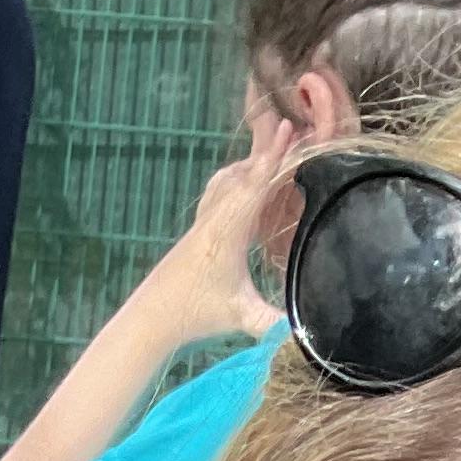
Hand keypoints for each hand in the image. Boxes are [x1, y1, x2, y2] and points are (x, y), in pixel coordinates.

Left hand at [153, 118, 292, 344]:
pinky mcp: (199, 229)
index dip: (275, 155)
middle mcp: (215, 216)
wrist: (150, 317)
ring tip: (276, 156)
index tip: (289, 126)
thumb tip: (310, 334)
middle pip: (246, 173)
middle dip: (270, 152)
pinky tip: (246, 187)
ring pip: (231, 179)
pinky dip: (237, 181)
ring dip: (253, 165)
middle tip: (296, 132)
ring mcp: (204, 220)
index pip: (256, 182)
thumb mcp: (241, 318)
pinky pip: (221, 192)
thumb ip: (275, 322)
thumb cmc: (194, 314)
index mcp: (229, 229)